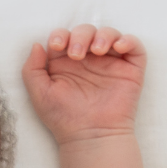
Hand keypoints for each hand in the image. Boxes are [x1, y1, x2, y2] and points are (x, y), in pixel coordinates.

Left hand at [21, 25, 146, 144]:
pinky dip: (128, 40)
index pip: (64, 36)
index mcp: (65, 62)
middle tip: (77, 55)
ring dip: (103, 35)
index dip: (60, 34)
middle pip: (86, 31)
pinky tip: (117, 48)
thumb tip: (37, 44)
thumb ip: (32, 68)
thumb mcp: (39, 93)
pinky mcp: (130, 70)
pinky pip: (134, 46)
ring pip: (109, 34)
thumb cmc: (63, 117)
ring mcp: (110, 63)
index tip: (57, 46)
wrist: (90, 136)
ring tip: (97, 50)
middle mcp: (88, 60)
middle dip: (80, 36)